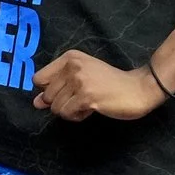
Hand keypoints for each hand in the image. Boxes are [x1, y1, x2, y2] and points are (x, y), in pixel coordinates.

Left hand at [33, 50, 162, 120]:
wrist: (138, 88)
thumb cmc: (110, 83)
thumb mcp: (81, 78)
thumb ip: (57, 88)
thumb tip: (36, 103)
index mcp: (69, 58)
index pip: (38, 79)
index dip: (49, 92)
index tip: (66, 92)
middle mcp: (72, 66)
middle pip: (47, 96)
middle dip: (61, 104)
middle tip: (81, 99)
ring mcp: (79, 81)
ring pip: (56, 108)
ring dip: (70, 112)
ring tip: (88, 104)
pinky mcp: (87, 96)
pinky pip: (67, 114)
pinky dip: (77, 116)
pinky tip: (92, 109)